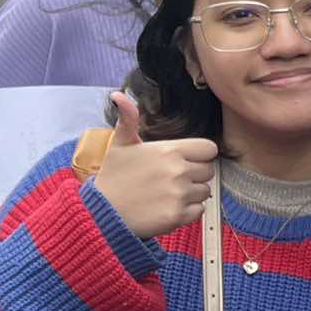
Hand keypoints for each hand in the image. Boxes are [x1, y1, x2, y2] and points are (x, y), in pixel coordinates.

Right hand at [89, 91, 217, 239]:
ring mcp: (179, 194)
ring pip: (205, 191)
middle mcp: (178, 170)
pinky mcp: (177, 215)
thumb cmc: (112, 178)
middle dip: (195, 175)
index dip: (200, 155)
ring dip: (192, 194)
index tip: (186, 161)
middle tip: (173, 180)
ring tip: (168, 194)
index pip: (209, 149)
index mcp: (169, 151)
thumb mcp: (120, 145)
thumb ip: (128, 120)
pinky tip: (168, 207)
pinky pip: (199, 210)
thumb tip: (118, 96)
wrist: (101, 213)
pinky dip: (188, 211)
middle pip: (209, 170)